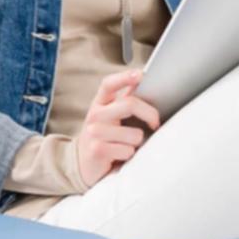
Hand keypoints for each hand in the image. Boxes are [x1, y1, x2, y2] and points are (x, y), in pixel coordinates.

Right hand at [74, 69, 161, 187]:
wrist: (83, 164)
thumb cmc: (105, 137)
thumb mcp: (111, 116)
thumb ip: (125, 100)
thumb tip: (142, 79)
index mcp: (100, 103)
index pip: (109, 84)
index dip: (124, 77)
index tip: (140, 75)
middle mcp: (95, 115)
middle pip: (130, 104)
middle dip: (150, 114)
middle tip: (155, 123)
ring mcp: (94, 132)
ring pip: (135, 134)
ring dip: (137, 142)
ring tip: (127, 145)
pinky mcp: (97, 150)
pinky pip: (128, 150)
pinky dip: (129, 155)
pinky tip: (120, 156)